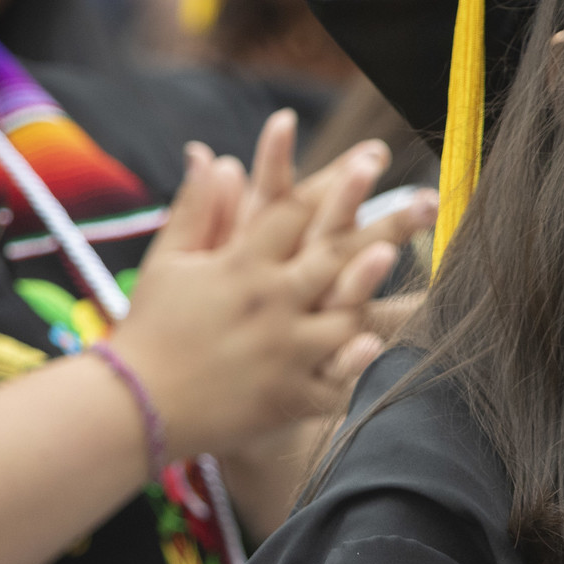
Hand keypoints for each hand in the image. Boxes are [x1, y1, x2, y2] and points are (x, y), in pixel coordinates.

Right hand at [105, 113, 434, 459]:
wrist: (135, 408)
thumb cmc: (151, 328)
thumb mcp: (169, 262)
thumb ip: (197, 209)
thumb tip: (212, 155)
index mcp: (239, 266)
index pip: (295, 213)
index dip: (336, 180)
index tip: (374, 155)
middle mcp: (265, 303)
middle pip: (332, 253)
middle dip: (383, 223)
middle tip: (427, 199)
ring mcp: (280, 352)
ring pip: (337, 314)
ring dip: (367, 284)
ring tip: (396, 256)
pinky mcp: (286, 397)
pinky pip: (330, 383)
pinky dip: (353, 366)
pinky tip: (377, 346)